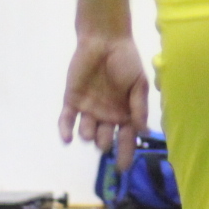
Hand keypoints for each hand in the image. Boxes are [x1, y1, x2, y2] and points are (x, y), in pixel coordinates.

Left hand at [59, 32, 149, 171]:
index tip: (122, 168)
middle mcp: (107, 116)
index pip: (126, 140)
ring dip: (88, 135)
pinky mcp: (72, 101)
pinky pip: (66, 121)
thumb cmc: (126, 60)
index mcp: (125, 113)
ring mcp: (89, 110)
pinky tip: (67, 138)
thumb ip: (140, 107)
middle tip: (106, 136)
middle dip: (104, 143)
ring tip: (91, 128)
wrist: (105, 40)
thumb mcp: (139, 83)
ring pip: (86, 134)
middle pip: (104, 141)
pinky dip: (65, 131)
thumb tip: (143, 132)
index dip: (125, 154)